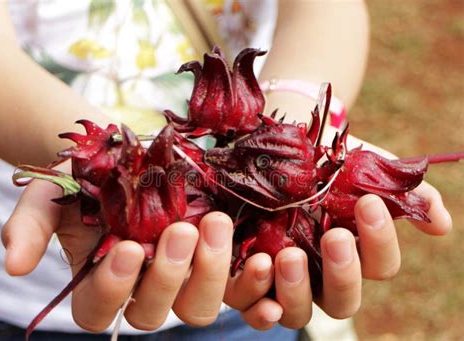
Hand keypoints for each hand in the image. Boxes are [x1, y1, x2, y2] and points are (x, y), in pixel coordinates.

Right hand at [2, 176, 234, 331]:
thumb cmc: (87, 176)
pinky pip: (239, 290)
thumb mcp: (53, 193)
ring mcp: (184, 278)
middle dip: (169, 276)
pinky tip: (267, 261)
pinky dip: (254, 285)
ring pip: (199, 306)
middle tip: (180, 230)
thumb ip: (31, 227)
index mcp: (99, 282)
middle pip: (155, 313)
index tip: (125, 247)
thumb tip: (13, 265)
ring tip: (216, 225)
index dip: (110, 289)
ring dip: (212, 273)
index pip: (97, 310)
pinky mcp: (216, 261)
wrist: (128, 153)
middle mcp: (143, 288)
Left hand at [223, 178, 451, 329]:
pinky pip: (252, 306)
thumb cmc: (325, 166)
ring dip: (296, 290)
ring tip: (289, 255)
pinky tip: (258, 267)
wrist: (276, 152)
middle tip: (336, 237)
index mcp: (355, 257)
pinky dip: (255, 298)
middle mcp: (321, 278)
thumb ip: (403, 194)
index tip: (369, 204)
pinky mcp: (248, 281)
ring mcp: (285, 284)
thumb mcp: (365, 168)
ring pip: (298, 312)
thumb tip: (440, 226)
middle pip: (342, 300)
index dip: (380, 241)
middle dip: (342, 272)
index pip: (379, 266)